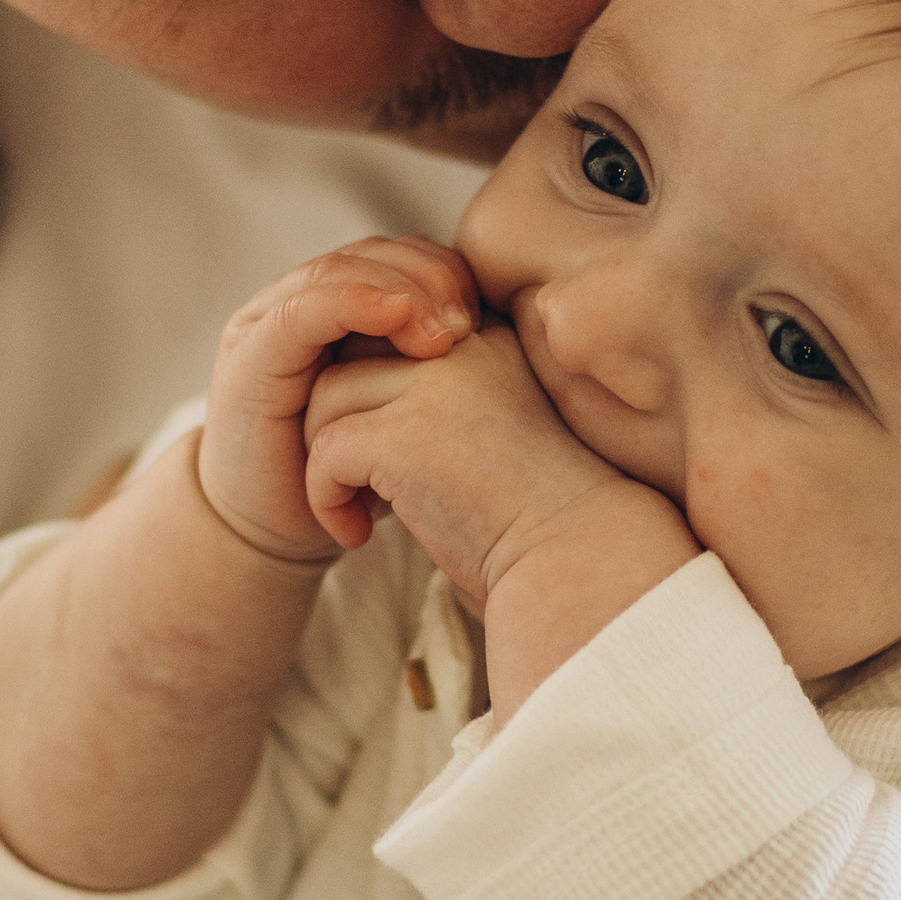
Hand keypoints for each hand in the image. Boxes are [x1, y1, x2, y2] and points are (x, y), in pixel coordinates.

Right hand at [199, 235, 478, 567]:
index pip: (402, 258)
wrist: (281, 535)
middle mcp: (304, 303)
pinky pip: (301, 310)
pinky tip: (394, 315)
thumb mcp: (412, 415)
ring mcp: (269, 322)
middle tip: (468, 321)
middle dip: (428, 277)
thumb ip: (443, 368)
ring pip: (338, 270)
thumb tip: (523, 339)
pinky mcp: (248, 355)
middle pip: (373, 255)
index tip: (485, 315)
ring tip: (441, 332)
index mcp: (346, 308)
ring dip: (397, 289)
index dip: (446, 272)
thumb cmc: (357, 479)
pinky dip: (351, 303)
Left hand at [306, 322, 698, 701]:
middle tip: (360, 487)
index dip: (370, 395)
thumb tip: (343, 384)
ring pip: (328, 398)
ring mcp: (437, 384)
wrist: (575, 564)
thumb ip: (434, 396)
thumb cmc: (534, 516)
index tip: (383, 457)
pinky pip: (325, 451)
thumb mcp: (487, 431)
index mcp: (488, 337)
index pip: (393, 335)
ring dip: (328, 463)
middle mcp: (465, 345)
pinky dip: (325, 499)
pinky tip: (358, 536)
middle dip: (340, 422)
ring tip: (360, 511)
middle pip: (353, 356)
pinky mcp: (407, 433)